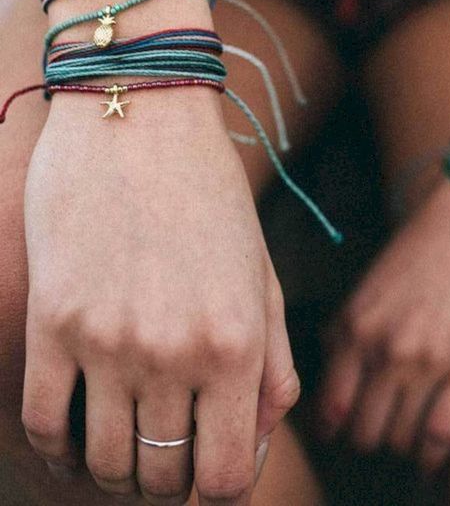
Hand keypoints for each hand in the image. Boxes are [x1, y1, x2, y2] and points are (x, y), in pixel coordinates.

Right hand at [22, 92, 298, 504]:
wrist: (140, 114)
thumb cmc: (210, 193)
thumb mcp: (262, 274)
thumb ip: (271, 365)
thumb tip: (253, 442)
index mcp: (237, 342)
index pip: (223, 480)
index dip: (215, 488)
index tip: (205, 466)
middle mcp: (175, 351)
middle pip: (162, 477)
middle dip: (168, 476)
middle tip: (165, 443)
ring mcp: (107, 340)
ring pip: (105, 463)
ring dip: (117, 464)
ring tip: (124, 433)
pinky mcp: (52, 320)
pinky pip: (45, 426)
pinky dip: (60, 446)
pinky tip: (75, 430)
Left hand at [318, 178, 449, 471]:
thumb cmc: (432, 236)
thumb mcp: (377, 277)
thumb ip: (352, 321)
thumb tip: (335, 358)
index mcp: (355, 322)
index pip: (329, 403)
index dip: (333, 427)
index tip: (339, 433)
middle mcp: (383, 348)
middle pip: (361, 430)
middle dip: (365, 438)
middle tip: (376, 434)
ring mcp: (428, 361)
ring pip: (399, 438)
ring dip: (400, 444)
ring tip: (406, 439)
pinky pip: (441, 434)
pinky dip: (432, 453)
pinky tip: (432, 452)